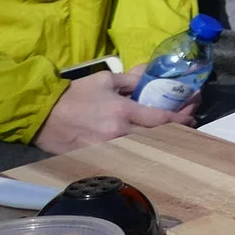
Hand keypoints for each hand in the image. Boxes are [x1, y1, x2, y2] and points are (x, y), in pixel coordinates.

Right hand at [32, 70, 191, 154]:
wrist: (42, 114)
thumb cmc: (74, 94)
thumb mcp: (105, 80)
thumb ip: (131, 79)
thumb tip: (149, 76)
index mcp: (122, 112)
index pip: (160, 119)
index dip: (180, 117)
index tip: (192, 113)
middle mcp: (118, 134)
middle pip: (156, 137)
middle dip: (176, 129)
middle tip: (187, 122)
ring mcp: (108, 149)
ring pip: (143, 149)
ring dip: (160, 141)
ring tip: (172, 133)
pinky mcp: (97, 158)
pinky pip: (125, 155)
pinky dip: (140, 150)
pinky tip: (148, 144)